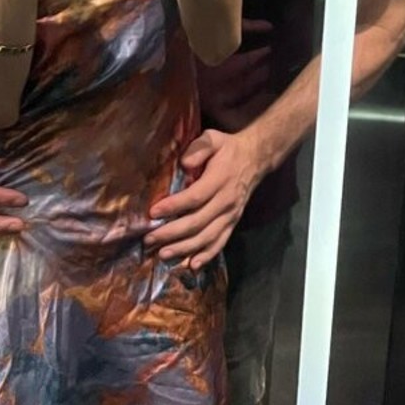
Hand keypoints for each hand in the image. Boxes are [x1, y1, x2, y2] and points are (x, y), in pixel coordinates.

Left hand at [144, 128, 265, 265]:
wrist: (256, 159)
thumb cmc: (227, 149)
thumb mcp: (213, 138)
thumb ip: (199, 147)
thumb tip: (184, 164)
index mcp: (220, 179)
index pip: (195, 197)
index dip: (174, 206)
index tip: (153, 212)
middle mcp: (226, 201)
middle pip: (198, 222)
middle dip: (172, 233)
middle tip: (149, 239)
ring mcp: (231, 215)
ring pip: (207, 237)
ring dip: (185, 249)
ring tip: (163, 255)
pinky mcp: (232, 223)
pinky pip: (220, 242)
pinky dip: (207, 256)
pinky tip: (191, 266)